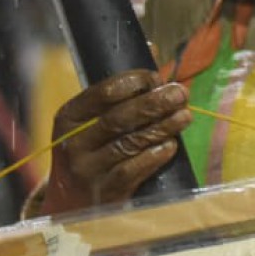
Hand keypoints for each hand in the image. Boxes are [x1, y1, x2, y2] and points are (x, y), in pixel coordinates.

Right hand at [41, 71, 191, 214]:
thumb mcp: (92, 122)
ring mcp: (87, 171)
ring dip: (162, 127)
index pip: (102, 93)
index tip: (156, 78)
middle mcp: (73, 144)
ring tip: (185, 116)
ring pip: (129, 143)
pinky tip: (171, 146)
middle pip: (119, 117)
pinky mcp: (104, 194)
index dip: (133, 82)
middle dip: (153, 103)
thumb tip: (152, 49)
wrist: (71, 206)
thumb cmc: (91, 152)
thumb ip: (120, 90)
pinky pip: (132, 171)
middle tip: (180, 93)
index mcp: (69, 118)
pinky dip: (154, 156)